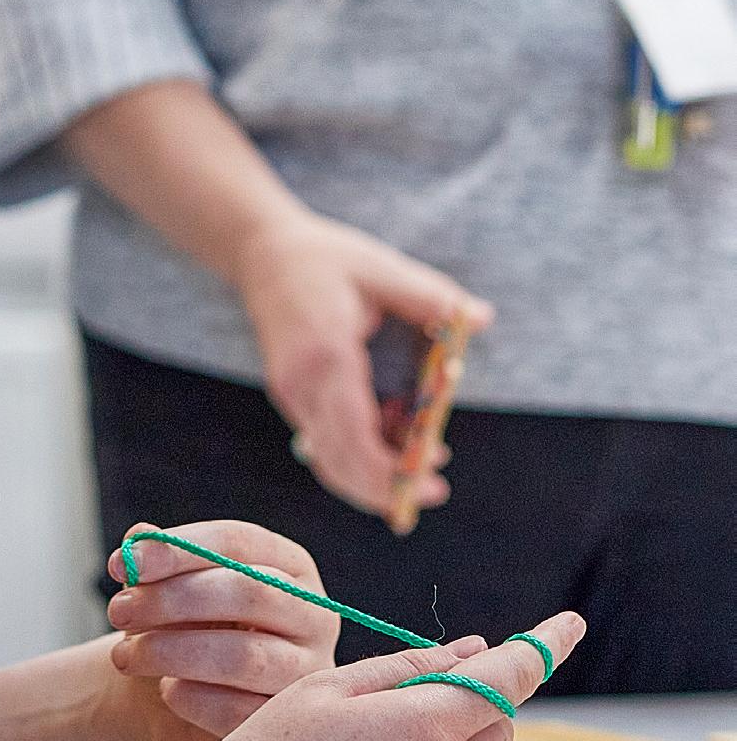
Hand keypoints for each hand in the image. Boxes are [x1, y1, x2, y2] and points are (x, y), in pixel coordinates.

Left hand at [101, 518, 338, 740]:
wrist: (182, 696)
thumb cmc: (178, 627)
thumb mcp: (163, 587)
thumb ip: (152, 559)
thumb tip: (138, 538)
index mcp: (286, 564)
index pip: (238, 542)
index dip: (178, 549)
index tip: (123, 563)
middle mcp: (311, 613)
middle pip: (250, 593)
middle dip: (173, 600)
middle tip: (117, 611)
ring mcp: (309, 671)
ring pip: (245, 656)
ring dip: (171, 652)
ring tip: (126, 656)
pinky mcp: (289, 720)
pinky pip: (240, 712)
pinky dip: (190, 699)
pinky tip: (166, 690)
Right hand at [230, 206, 491, 518]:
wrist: (260, 252)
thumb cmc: (324, 257)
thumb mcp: (380, 268)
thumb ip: (430, 297)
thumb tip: (481, 316)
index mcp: (326, 354)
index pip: (355, 433)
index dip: (393, 470)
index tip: (434, 481)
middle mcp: (301, 382)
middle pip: (339, 459)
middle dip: (387, 486)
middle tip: (434, 488)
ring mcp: (291, 391)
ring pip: (328, 458)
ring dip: (373, 474)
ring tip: (420, 458)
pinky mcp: (291, 394)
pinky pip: (323, 440)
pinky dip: (358, 453)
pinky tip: (392, 431)